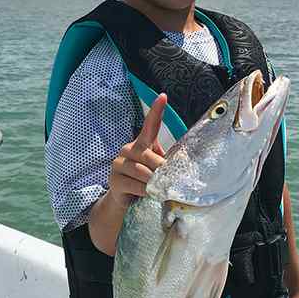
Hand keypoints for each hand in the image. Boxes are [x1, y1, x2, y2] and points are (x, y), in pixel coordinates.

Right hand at [108, 93, 166, 208]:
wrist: (125, 200)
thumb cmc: (145, 181)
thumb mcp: (157, 168)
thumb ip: (167, 162)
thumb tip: (184, 163)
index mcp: (141, 143)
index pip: (149, 125)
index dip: (156, 111)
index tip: (163, 97)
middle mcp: (127, 149)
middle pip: (147, 155)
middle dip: (161, 168)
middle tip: (172, 178)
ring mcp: (118, 164)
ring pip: (141, 171)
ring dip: (154, 181)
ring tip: (162, 189)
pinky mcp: (114, 180)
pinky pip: (134, 184)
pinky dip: (145, 190)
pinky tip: (150, 194)